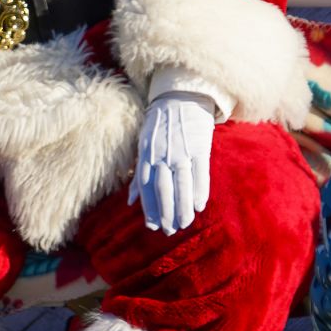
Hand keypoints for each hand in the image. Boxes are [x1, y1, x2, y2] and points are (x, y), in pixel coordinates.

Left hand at [129, 91, 215, 234]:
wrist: (179, 99)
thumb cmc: (158, 127)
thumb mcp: (143, 147)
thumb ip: (138, 175)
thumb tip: (130, 202)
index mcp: (146, 155)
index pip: (146, 187)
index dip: (149, 208)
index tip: (153, 226)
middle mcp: (162, 155)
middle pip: (163, 188)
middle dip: (166, 212)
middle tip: (169, 230)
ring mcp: (181, 151)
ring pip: (182, 184)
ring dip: (183, 206)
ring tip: (184, 223)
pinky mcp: (200, 147)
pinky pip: (200, 173)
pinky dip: (199, 190)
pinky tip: (199, 206)